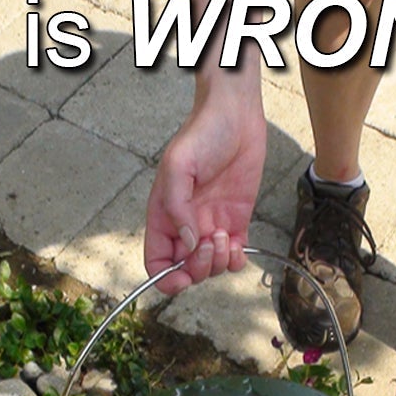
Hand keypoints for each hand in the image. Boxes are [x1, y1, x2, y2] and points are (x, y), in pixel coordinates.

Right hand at [146, 79, 266, 292]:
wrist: (235, 117)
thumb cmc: (202, 135)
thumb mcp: (178, 167)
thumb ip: (177, 208)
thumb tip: (188, 244)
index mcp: (163, 217)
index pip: (156, 263)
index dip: (167, 278)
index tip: (183, 276)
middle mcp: (185, 227)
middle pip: (185, 270)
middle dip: (198, 268)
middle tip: (210, 242)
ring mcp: (210, 225)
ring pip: (211, 267)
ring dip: (219, 261)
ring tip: (224, 234)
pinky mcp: (235, 221)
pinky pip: (235, 256)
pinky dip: (238, 260)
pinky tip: (239, 245)